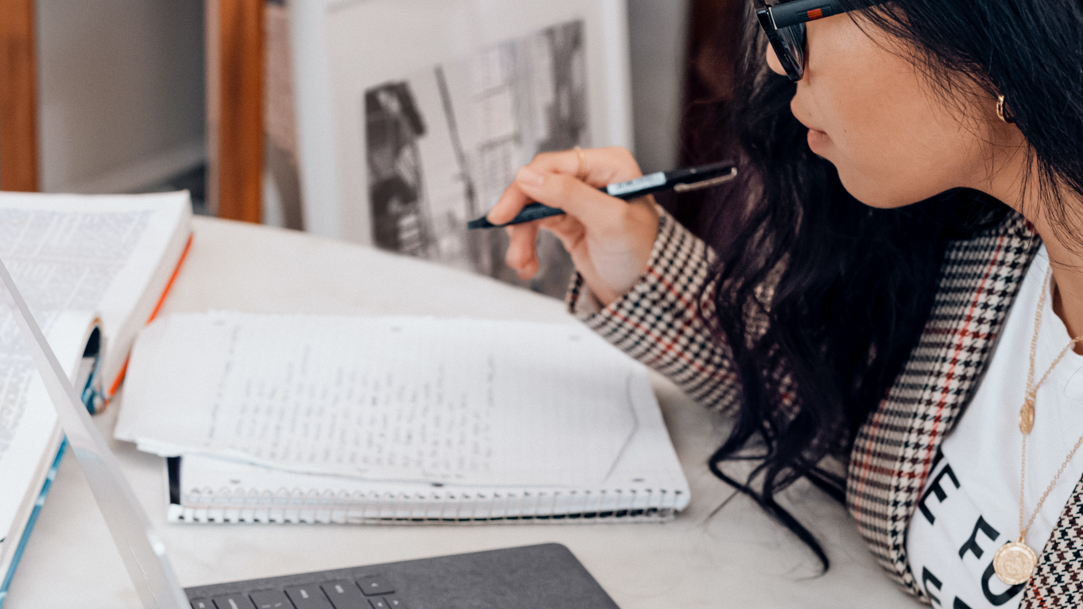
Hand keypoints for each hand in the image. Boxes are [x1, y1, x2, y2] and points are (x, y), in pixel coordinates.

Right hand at [487, 147, 659, 306]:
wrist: (645, 290)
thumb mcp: (609, 221)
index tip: (506, 211)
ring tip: (521, 262)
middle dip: (521, 215)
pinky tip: (528, 264)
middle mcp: (591, 177)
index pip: (554, 165)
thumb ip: (569, 195)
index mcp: (608, 165)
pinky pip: (536, 226)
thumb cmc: (642, 253)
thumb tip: (529, 176)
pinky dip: (527, 245)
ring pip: (532, 209)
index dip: (527, 186)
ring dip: (522, 237)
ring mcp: (577, 199)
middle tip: (505, 233)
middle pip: (538, 184)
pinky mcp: (567, 220)